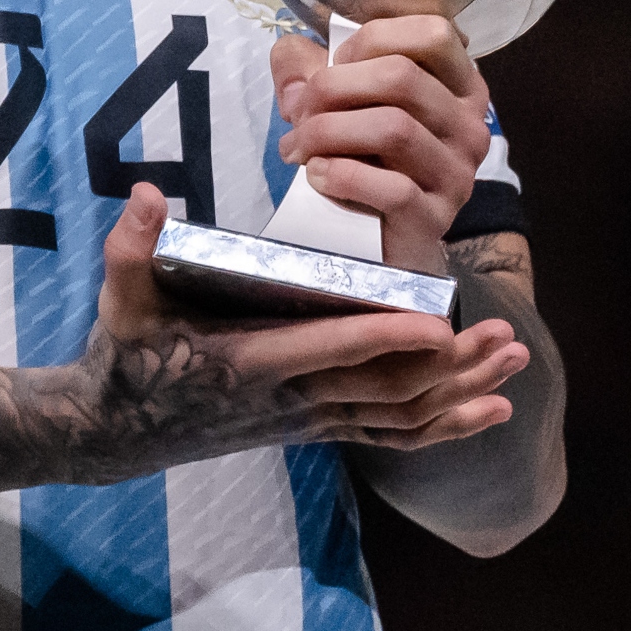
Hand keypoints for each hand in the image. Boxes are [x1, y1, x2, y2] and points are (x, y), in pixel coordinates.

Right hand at [90, 184, 528, 453]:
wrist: (117, 430)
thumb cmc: (125, 353)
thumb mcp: (122, 296)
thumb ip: (132, 246)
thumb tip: (145, 194)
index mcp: (252, 360)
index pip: (331, 348)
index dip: (387, 338)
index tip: (440, 323)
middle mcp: (291, 399)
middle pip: (386, 389)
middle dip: (450, 367)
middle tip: (505, 336)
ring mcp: (308, 420)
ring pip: (399, 416)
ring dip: (460, 394)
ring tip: (513, 363)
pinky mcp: (315, 429)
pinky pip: (391, 436)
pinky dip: (444, 427)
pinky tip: (491, 412)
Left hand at [269, 15, 494, 269]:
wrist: (377, 242)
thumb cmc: (365, 161)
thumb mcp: (339, 103)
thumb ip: (308, 68)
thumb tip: (290, 63)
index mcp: (459, 86)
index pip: (434, 33)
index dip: (371, 40)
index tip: (335, 65)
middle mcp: (469, 125)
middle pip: (401, 77)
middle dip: (332, 87)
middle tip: (298, 114)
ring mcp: (458, 174)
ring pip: (394, 129)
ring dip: (327, 132)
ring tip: (298, 148)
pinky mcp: (435, 218)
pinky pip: (393, 189)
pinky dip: (343, 176)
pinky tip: (317, 177)